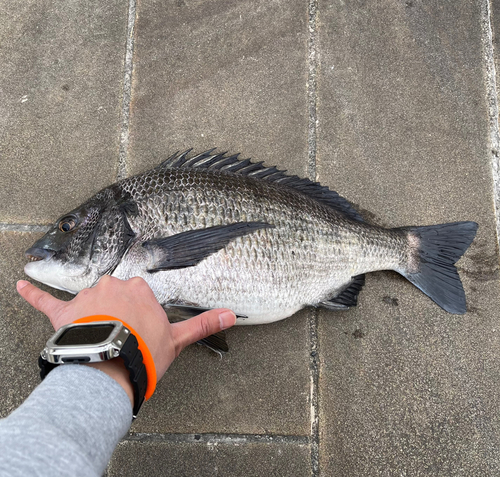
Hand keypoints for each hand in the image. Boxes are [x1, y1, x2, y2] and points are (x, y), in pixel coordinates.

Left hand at [17, 276, 235, 404]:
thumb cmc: (144, 352)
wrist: (112, 368)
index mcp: (139, 290)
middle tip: (120, 337)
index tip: (139, 331)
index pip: (139, 295)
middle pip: (115, 295)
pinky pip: (45, 300)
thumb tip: (230, 315)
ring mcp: (88, 297)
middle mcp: (113, 286)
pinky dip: (32, 292)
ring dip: (90, 314)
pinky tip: (20, 283)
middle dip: (117, 313)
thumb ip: (203, 324)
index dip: (139, 315)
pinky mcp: (65, 312)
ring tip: (97, 338)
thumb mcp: (177, 340)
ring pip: (88, 300)